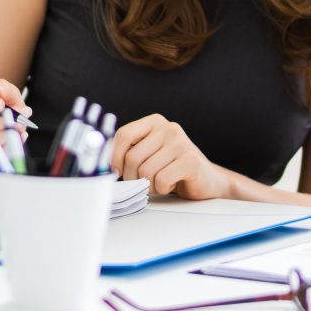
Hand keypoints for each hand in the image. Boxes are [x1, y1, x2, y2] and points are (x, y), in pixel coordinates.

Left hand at [107, 114, 230, 199]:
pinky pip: (161, 180)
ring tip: (160, 182)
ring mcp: (181, 143)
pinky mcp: (190, 160)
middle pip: (132, 157)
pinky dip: (162, 189)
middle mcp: (168, 128)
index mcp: (154, 122)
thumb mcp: (149, 153)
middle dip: (133, 177)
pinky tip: (172, 183)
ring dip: (149, 185)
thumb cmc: (172, 168)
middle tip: (143, 182)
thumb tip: (103, 161)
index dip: (115, 157)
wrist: (207, 181)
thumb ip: (130, 151)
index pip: (123, 135)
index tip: (118, 171)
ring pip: (146, 171)